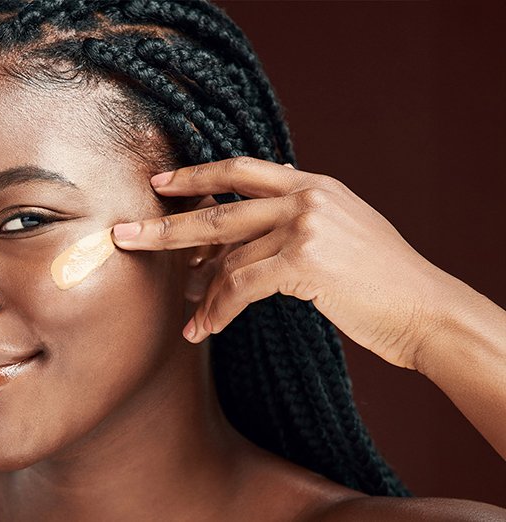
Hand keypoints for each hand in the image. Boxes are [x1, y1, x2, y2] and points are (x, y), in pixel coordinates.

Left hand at [111, 157, 447, 369]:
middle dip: (167, 227)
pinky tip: (204, 330)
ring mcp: (305, 225)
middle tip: (125, 235)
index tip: (160, 183)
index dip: (196, 175)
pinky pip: (241, 287)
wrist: (428, 310)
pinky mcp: (305, 261)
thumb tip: (233, 242)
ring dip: (200, 291)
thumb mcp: (341, 234)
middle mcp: (306, 197)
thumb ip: (293, 224)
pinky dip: (218, 312)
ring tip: (183, 312)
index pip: (241, 170)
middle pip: (218, 210)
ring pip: (227, 257)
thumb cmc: (381, 283)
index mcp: (313, 184)